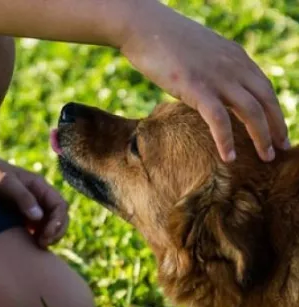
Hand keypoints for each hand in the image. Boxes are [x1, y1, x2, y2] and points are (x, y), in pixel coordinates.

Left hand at [0, 151, 68, 247]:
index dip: (58, 222)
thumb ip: (23, 197)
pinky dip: (38, 237)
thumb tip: (38, 216)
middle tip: (43, 244)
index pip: (60, 206)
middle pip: (60, 217)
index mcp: (39, 186)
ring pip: (51, 224)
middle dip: (56, 232)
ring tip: (37, 246)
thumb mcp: (4, 182)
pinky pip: (38, 229)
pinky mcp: (22, 216)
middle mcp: (39, 197)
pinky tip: (30, 245)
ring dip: (49, 236)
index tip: (46, 235)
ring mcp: (32, 207)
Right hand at [120, 1, 288, 162]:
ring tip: (266, 158)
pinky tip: (229, 158)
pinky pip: (219, 119)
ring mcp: (217, 77)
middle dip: (277, 127)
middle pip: (266, 100)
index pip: (265, 88)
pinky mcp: (197, 88)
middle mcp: (233, 66)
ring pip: (251, 111)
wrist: (145, 27)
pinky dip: (226, 140)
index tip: (278, 131)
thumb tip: (214, 90)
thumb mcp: (201, 54)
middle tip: (282, 149)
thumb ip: (215, 70)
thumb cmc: (166, 42)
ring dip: (261, 137)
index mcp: (236, 57)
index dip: (275, 111)